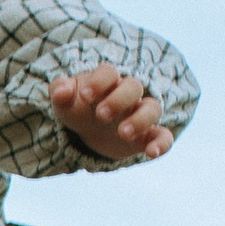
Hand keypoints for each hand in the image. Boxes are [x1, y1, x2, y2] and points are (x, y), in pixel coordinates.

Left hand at [52, 63, 172, 161]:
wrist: (88, 130)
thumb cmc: (78, 108)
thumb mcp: (64, 101)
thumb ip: (59, 91)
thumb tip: (61, 91)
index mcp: (106, 81)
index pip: (109, 72)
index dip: (98, 82)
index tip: (84, 96)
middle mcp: (127, 94)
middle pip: (133, 86)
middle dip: (118, 100)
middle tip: (100, 116)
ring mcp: (139, 113)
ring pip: (152, 108)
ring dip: (140, 120)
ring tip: (123, 133)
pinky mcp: (148, 135)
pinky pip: (164, 135)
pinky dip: (162, 143)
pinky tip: (152, 153)